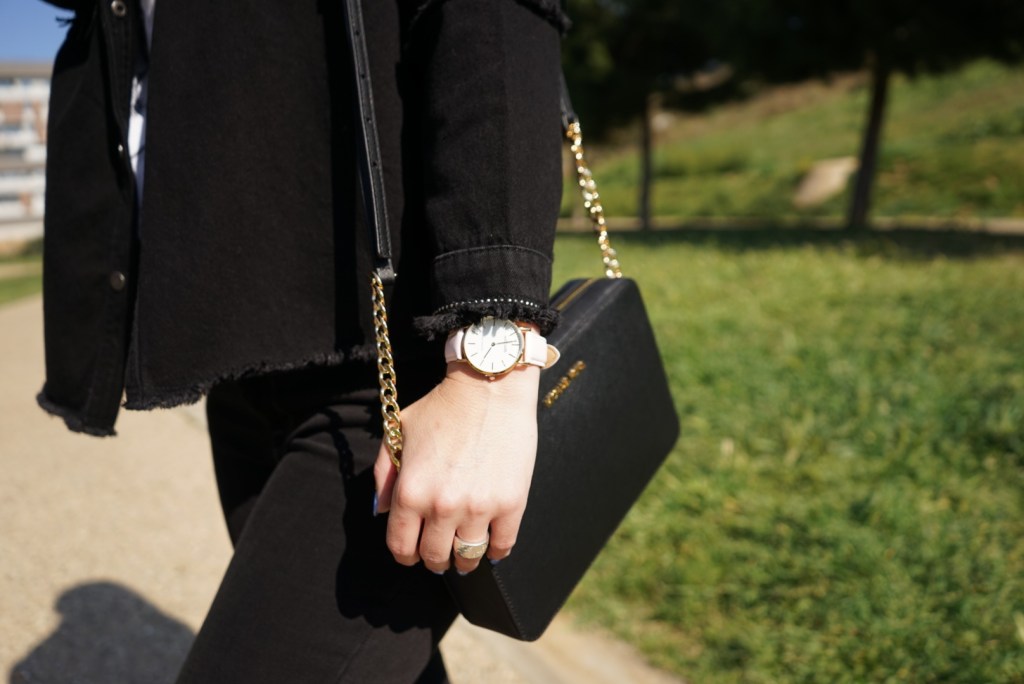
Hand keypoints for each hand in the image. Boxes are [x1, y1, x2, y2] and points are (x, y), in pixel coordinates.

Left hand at [373, 362, 538, 574]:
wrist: (490, 387)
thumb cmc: (443, 406)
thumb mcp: (399, 432)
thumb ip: (383, 475)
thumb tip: (382, 512)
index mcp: (410, 491)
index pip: (401, 546)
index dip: (405, 555)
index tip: (413, 553)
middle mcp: (441, 506)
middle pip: (435, 557)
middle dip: (434, 559)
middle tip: (439, 553)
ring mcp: (478, 508)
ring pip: (468, 557)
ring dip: (464, 560)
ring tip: (465, 552)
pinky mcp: (511, 504)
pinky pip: (503, 545)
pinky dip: (496, 550)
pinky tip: (491, 543)